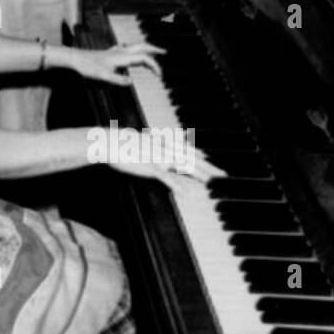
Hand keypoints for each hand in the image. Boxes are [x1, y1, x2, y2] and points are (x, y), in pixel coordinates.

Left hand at [61, 42, 163, 84]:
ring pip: (134, 46)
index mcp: (122, 57)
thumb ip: (117, 80)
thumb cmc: (88, 67)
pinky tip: (129, 52)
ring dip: (144, 49)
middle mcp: (120, 51)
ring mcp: (114, 51)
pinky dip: (132, 50)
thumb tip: (131, 82)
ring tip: (152, 52)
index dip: (154, 66)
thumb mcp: (103, 76)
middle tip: (164, 52)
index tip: (160, 75)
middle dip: (153, 49)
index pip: (143, 58)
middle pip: (141, 47)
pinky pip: (125, 48)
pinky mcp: (109, 52)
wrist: (75, 58)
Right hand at [105, 130, 225, 188]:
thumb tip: (154, 140)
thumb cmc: (121, 142)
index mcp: (163, 143)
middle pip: (192, 158)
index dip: (200, 154)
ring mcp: (160, 158)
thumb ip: (149, 142)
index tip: (211, 159)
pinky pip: (169, 178)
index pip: (187, 149)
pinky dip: (179, 186)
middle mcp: (165, 149)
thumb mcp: (138, 140)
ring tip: (213, 183)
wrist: (110, 141)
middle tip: (223, 175)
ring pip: (186, 167)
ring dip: (200, 176)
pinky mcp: (152, 167)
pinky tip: (188, 194)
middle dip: (209, 167)